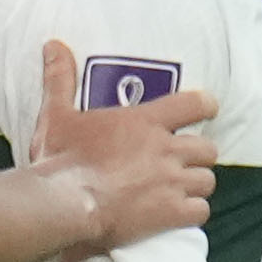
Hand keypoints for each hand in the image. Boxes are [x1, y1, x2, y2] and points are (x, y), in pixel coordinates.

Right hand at [31, 41, 218, 255]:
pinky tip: (179, 215)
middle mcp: (165, 149)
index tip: (207, 111)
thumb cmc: (61, 159)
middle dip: (198, 156)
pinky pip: (201, 211)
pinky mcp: (170, 213)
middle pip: (207, 148)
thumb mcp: (57, 115)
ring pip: (207, 180)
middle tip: (182, 162)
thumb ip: (60, 79)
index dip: (206, 106)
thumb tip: (53, 45)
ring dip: (196, 185)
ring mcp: (171, 182)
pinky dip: (192, 212)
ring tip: (181, 191)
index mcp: (144, 121)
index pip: (194, 104)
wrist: (62, 205)